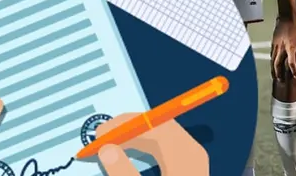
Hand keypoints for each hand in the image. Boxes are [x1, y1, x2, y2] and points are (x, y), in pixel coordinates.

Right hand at [94, 113, 209, 175]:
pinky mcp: (191, 168)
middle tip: (101, 136)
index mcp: (185, 155)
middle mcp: (192, 152)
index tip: (102, 131)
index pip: (154, 125)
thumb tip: (107, 149)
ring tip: (111, 145)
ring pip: (162, 137)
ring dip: (136, 138)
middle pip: (158, 128)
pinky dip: (146, 147)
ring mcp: (193, 160)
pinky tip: (130, 152)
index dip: (125, 125)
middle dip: (128, 129)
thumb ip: (124, 173)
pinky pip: (167, 148)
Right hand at [270, 19, 295, 80]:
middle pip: (278, 64)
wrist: (287, 18)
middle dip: (279, 74)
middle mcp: (282, 48)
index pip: (291, 62)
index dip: (293, 70)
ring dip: (274, 70)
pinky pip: (271, 55)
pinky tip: (273, 67)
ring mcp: (276, 46)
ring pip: (273, 61)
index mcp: (291, 47)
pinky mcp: (273, 43)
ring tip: (275, 77)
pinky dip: (272, 62)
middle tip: (281, 81)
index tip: (295, 76)